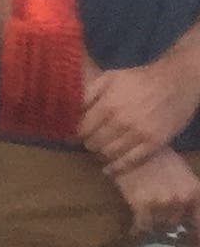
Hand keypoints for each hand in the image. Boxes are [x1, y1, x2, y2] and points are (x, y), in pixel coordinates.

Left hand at [85, 62, 199, 174]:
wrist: (176, 82)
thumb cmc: (140, 79)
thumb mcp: (109, 77)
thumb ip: (88, 93)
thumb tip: (70, 110)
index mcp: (108, 106)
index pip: (82, 130)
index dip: (76, 134)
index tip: (75, 135)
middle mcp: (121, 122)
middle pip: (94, 143)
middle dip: (89, 143)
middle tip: (90, 142)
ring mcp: (139, 135)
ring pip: (109, 154)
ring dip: (101, 155)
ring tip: (100, 151)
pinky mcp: (154, 144)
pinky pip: (131, 162)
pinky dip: (117, 168)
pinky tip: (109, 170)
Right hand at [115, 145, 199, 236]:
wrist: (132, 148)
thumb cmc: (159, 159)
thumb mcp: (183, 174)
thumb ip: (188, 196)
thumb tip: (188, 218)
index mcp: (194, 191)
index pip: (199, 222)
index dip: (195, 235)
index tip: (188, 240)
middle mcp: (181, 199)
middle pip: (175, 224)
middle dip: (167, 224)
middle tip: (158, 221)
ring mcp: (161, 202)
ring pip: (158, 226)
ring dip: (152, 225)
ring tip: (146, 221)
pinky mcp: (141, 204)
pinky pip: (142, 225)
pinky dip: (138, 228)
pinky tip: (134, 230)